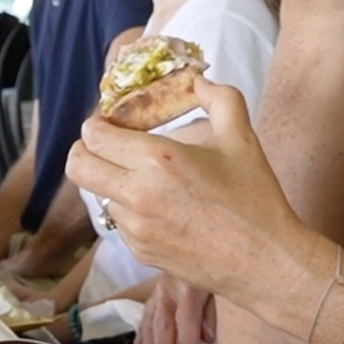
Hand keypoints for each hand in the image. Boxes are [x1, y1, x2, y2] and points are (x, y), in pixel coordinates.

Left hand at [66, 78, 306, 301]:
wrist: (264, 261)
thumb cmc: (255, 199)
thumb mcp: (242, 138)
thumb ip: (219, 97)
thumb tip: (197, 81)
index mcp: (158, 160)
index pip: (94, 136)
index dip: (96, 125)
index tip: (111, 123)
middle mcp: (137, 194)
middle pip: (78, 166)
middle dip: (85, 150)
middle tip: (107, 145)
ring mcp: (135, 227)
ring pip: (99, 195)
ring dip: (112, 181)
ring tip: (144, 178)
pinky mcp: (139, 251)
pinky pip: (119, 222)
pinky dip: (130, 210)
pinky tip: (162, 207)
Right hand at [132, 276, 215, 343]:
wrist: (194, 250)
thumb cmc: (210, 272)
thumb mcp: (217, 287)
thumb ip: (212, 313)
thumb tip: (208, 338)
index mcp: (188, 287)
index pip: (186, 319)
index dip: (187, 343)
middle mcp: (167, 292)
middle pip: (163, 326)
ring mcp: (156, 297)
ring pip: (149, 327)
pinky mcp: (150, 302)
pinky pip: (142, 325)